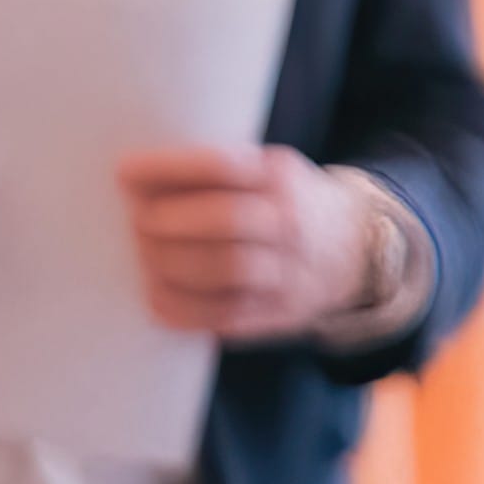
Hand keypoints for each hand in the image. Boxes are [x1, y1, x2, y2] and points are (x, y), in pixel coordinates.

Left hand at [122, 145, 388, 343]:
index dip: (169, 169)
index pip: (222, 168)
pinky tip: (157, 298)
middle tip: (138, 223)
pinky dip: (183, 308)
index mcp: (282, 177)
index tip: (125, 172)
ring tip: (147, 259)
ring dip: (172, 265)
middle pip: (225, 221)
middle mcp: (291, 223)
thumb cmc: (286, 205)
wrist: (357, 253)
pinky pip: (225, 315)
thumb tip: (135, 184)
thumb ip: (213, 178)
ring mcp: (288, 272)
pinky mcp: (279, 313)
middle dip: (169, 222)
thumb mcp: (267, 173)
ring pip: (225, 270)